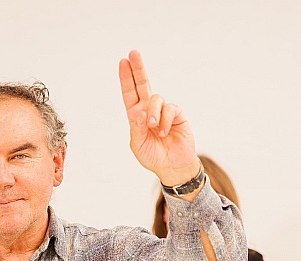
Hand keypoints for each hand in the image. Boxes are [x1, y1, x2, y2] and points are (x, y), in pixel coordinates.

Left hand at [119, 50, 199, 188]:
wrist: (173, 166)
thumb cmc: (153, 156)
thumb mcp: (138, 145)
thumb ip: (136, 128)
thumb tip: (139, 111)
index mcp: (136, 116)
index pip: (130, 94)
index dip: (126, 79)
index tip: (123, 62)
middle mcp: (149, 110)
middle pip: (143, 85)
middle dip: (138, 69)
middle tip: (133, 54)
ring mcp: (163, 111)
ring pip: (156, 99)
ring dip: (153, 112)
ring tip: (153, 127)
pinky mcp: (177, 115)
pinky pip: (170, 109)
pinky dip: (165, 120)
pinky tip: (165, 132)